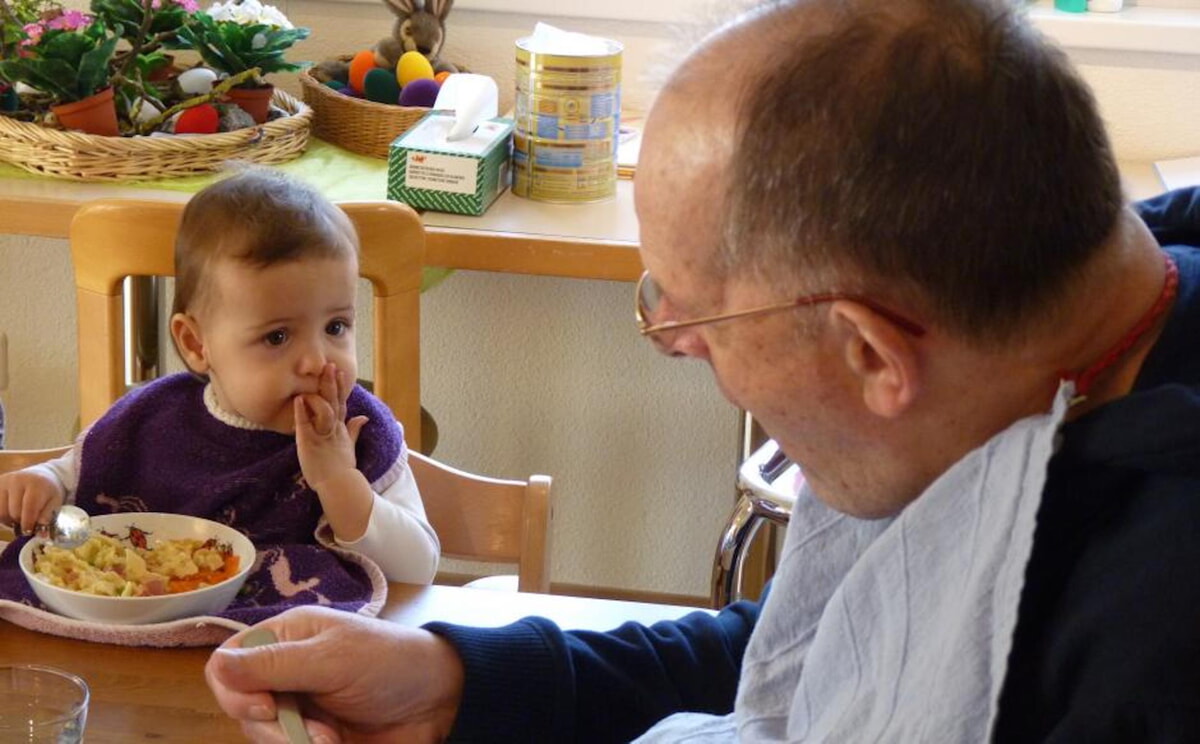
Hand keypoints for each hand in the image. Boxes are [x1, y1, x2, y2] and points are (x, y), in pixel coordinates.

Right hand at [0, 471, 62, 533]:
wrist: (40, 475)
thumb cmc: (48, 491)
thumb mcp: (55, 501)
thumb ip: (47, 517)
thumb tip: (40, 534)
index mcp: (36, 484)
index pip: (29, 507)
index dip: (28, 522)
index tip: (28, 531)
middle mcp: (17, 480)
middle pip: (14, 511)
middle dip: (20, 522)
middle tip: (26, 525)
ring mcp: (4, 482)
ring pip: (1, 511)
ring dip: (9, 520)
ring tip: (19, 519)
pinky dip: (2, 515)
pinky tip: (11, 514)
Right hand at [205, 606, 464, 742]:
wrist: (441, 701)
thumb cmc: (390, 663)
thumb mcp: (334, 658)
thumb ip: (275, 664)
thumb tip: (216, 665)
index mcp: (286, 638)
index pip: (227, 665)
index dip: (235, 692)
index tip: (265, 707)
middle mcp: (285, 671)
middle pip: (241, 709)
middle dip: (272, 729)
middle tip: (314, 736)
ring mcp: (299, 706)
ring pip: (263, 735)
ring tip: (334, 743)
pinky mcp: (314, 736)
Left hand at [294, 364, 367, 493]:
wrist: (339, 485)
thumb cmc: (341, 468)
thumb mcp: (350, 446)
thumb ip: (355, 430)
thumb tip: (364, 417)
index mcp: (341, 428)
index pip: (341, 403)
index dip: (340, 388)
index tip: (339, 372)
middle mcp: (333, 428)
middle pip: (334, 402)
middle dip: (332, 383)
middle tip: (330, 365)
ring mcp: (322, 435)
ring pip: (323, 410)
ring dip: (320, 393)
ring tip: (317, 376)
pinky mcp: (309, 443)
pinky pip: (305, 425)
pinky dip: (302, 412)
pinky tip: (299, 400)